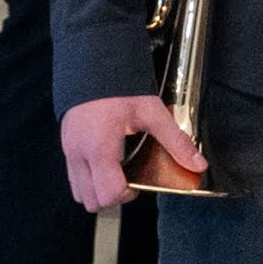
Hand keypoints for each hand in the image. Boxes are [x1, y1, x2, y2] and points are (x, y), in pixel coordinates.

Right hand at [62, 94, 199, 212]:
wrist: (94, 61)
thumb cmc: (119, 85)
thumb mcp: (151, 112)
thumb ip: (175, 141)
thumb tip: (196, 163)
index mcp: (100, 148)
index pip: (108, 194)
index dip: (126, 195)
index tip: (137, 181)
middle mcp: (79, 153)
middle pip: (91, 201)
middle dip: (112, 196)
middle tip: (128, 178)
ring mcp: (69, 150)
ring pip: (79, 192)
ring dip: (99, 190)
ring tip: (117, 171)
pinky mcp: (66, 145)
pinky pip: (74, 177)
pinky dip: (89, 178)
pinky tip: (107, 161)